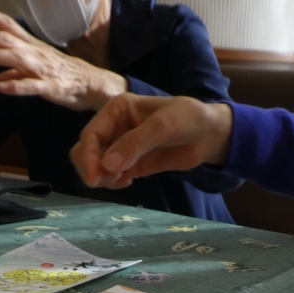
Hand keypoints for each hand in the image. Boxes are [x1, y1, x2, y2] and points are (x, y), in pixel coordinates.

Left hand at [0, 4, 126, 111]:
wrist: (93, 85)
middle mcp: (35, 52)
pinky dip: (14, 85)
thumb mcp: (36, 69)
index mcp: (31, 45)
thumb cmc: (64, 75)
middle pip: (5, 40)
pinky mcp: (50, 87)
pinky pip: (31, 86)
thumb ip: (14, 73)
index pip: (6, 24)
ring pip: (14, 58)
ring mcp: (42, 69)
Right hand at [70, 94, 232, 188]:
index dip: (88, 157)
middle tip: (109, 182)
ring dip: (101, 178)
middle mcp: (114, 126)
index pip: (90, 134)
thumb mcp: (163, 127)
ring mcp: (121, 146)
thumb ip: (135, 144)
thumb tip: (108, 166)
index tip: (94, 178)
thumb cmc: (188, 119)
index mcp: (116, 109)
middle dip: (91, 168)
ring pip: (95, 165)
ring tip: (122, 181)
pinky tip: (128, 182)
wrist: (208, 134)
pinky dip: (112, 182)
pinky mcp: (130, 163)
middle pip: (86, 151)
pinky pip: (110, 175)